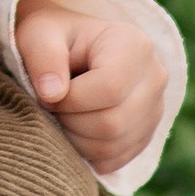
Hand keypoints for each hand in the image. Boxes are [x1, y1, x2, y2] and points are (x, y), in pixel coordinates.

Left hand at [11, 0, 169, 178]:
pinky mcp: (146, 134)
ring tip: (62, 116)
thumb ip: (43, 57)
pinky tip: (75, 129)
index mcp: (133, 45)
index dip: (71, 100)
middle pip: (114, 123)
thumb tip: (52, 94)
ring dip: (76, 140)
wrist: (69, 50)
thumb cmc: (53, 38)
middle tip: (52, 107)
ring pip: (114, 146)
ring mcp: (155, 109)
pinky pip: (115, 160)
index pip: (110, 89)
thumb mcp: (38, 35)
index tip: (47, 93)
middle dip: (71, 122)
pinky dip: (87, 153)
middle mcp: (154, 77)